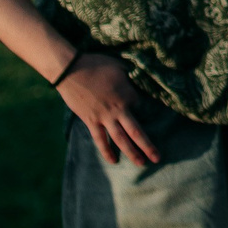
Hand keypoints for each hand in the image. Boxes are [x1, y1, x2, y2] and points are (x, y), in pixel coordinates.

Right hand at [56, 52, 161, 166]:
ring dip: (131, 152)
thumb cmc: (96, 64)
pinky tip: (114, 161)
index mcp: (129, 95)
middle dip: (148, 146)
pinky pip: (100, 139)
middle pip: (136, 131)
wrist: (70, 69)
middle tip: (158, 158)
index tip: (140, 105)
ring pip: (121, 139)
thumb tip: (140, 79)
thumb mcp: (120, 66)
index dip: (144, 107)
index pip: (142, 106)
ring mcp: (104, 117)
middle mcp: (119, 110)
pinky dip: (106, 151)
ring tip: (141, 163)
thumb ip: (132, 76)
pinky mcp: (91, 121)